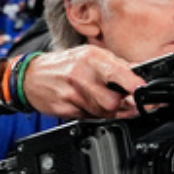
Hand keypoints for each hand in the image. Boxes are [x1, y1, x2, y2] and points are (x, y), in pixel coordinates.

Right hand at [22, 46, 144, 119]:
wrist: (31, 77)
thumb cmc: (65, 64)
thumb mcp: (91, 55)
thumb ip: (118, 65)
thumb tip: (141, 74)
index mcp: (91, 59)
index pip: (117, 73)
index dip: (133, 85)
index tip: (143, 91)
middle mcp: (81, 76)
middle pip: (112, 101)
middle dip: (124, 104)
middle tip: (126, 99)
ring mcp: (72, 95)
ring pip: (104, 113)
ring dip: (112, 110)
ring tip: (105, 99)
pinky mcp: (65, 110)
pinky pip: (91, 118)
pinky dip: (97, 113)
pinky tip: (91, 103)